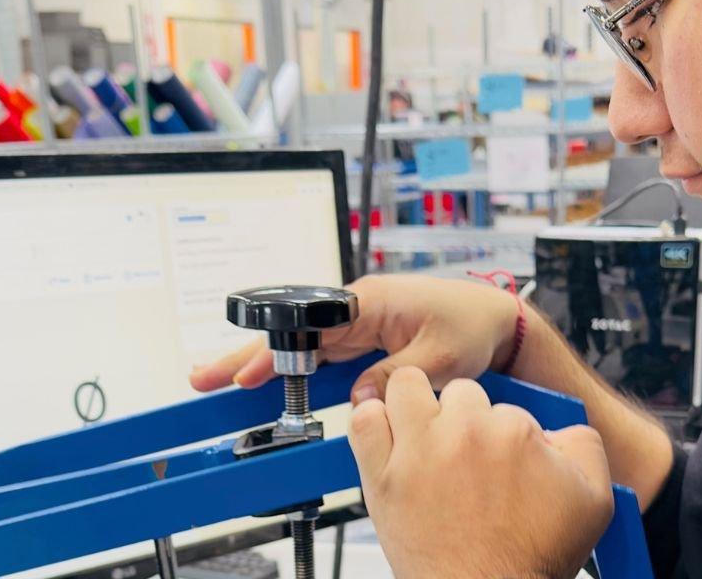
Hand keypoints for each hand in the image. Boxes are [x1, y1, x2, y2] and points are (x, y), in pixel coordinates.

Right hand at [189, 275, 519, 403]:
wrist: (497, 321)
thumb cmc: (472, 324)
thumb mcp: (440, 358)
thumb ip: (397, 378)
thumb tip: (361, 399)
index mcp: (369, 301)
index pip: (307, 327)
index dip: (273, 352)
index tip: (246, 376)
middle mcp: (356, 309)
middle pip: (291, 336)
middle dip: (248, 356)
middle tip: (204, 377)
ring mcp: (358, 324)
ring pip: (299, 348)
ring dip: (263, 364)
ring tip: (221, 383)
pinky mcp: (364, 339)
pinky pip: (320, 357)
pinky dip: (291, 370)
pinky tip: (265, 383)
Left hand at [351, 366, 613, 578]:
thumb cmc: (529, 559)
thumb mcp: (592, 499)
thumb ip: (584, 446)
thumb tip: (559, 430)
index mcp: (512, 432)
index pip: (504, 404)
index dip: (502, 431)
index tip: (499, 455)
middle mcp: (463, 434)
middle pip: (458, 391)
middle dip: (462, 414)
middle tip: (464, 448)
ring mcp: (418, 452)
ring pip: (407, 387)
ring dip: (415, 403)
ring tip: (424, 431)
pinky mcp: (382, 476)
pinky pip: (364, 421)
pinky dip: (373, 420)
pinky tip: (388, 436)